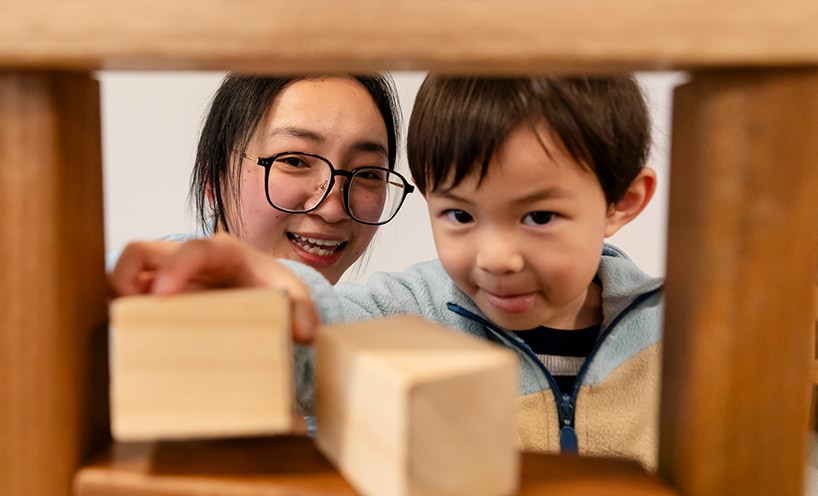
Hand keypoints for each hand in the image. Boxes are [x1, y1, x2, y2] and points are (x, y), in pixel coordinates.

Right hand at [109, 233, 318, 343]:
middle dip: (126, 280)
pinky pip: (127, 296)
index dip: (175, 268)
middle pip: (141, 253)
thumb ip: (303, 312)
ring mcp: (168, 275)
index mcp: (224, 253)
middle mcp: (188, 258)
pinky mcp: (157, 294)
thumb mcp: (294, 298)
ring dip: (118, 298)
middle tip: (129, 315)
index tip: (162, 295)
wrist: (267, 299)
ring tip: (127, 329)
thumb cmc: (275, 292)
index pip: (194, 250)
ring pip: (126, 274)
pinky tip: (132, 336)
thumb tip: (304, 333)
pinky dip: (123, 312)